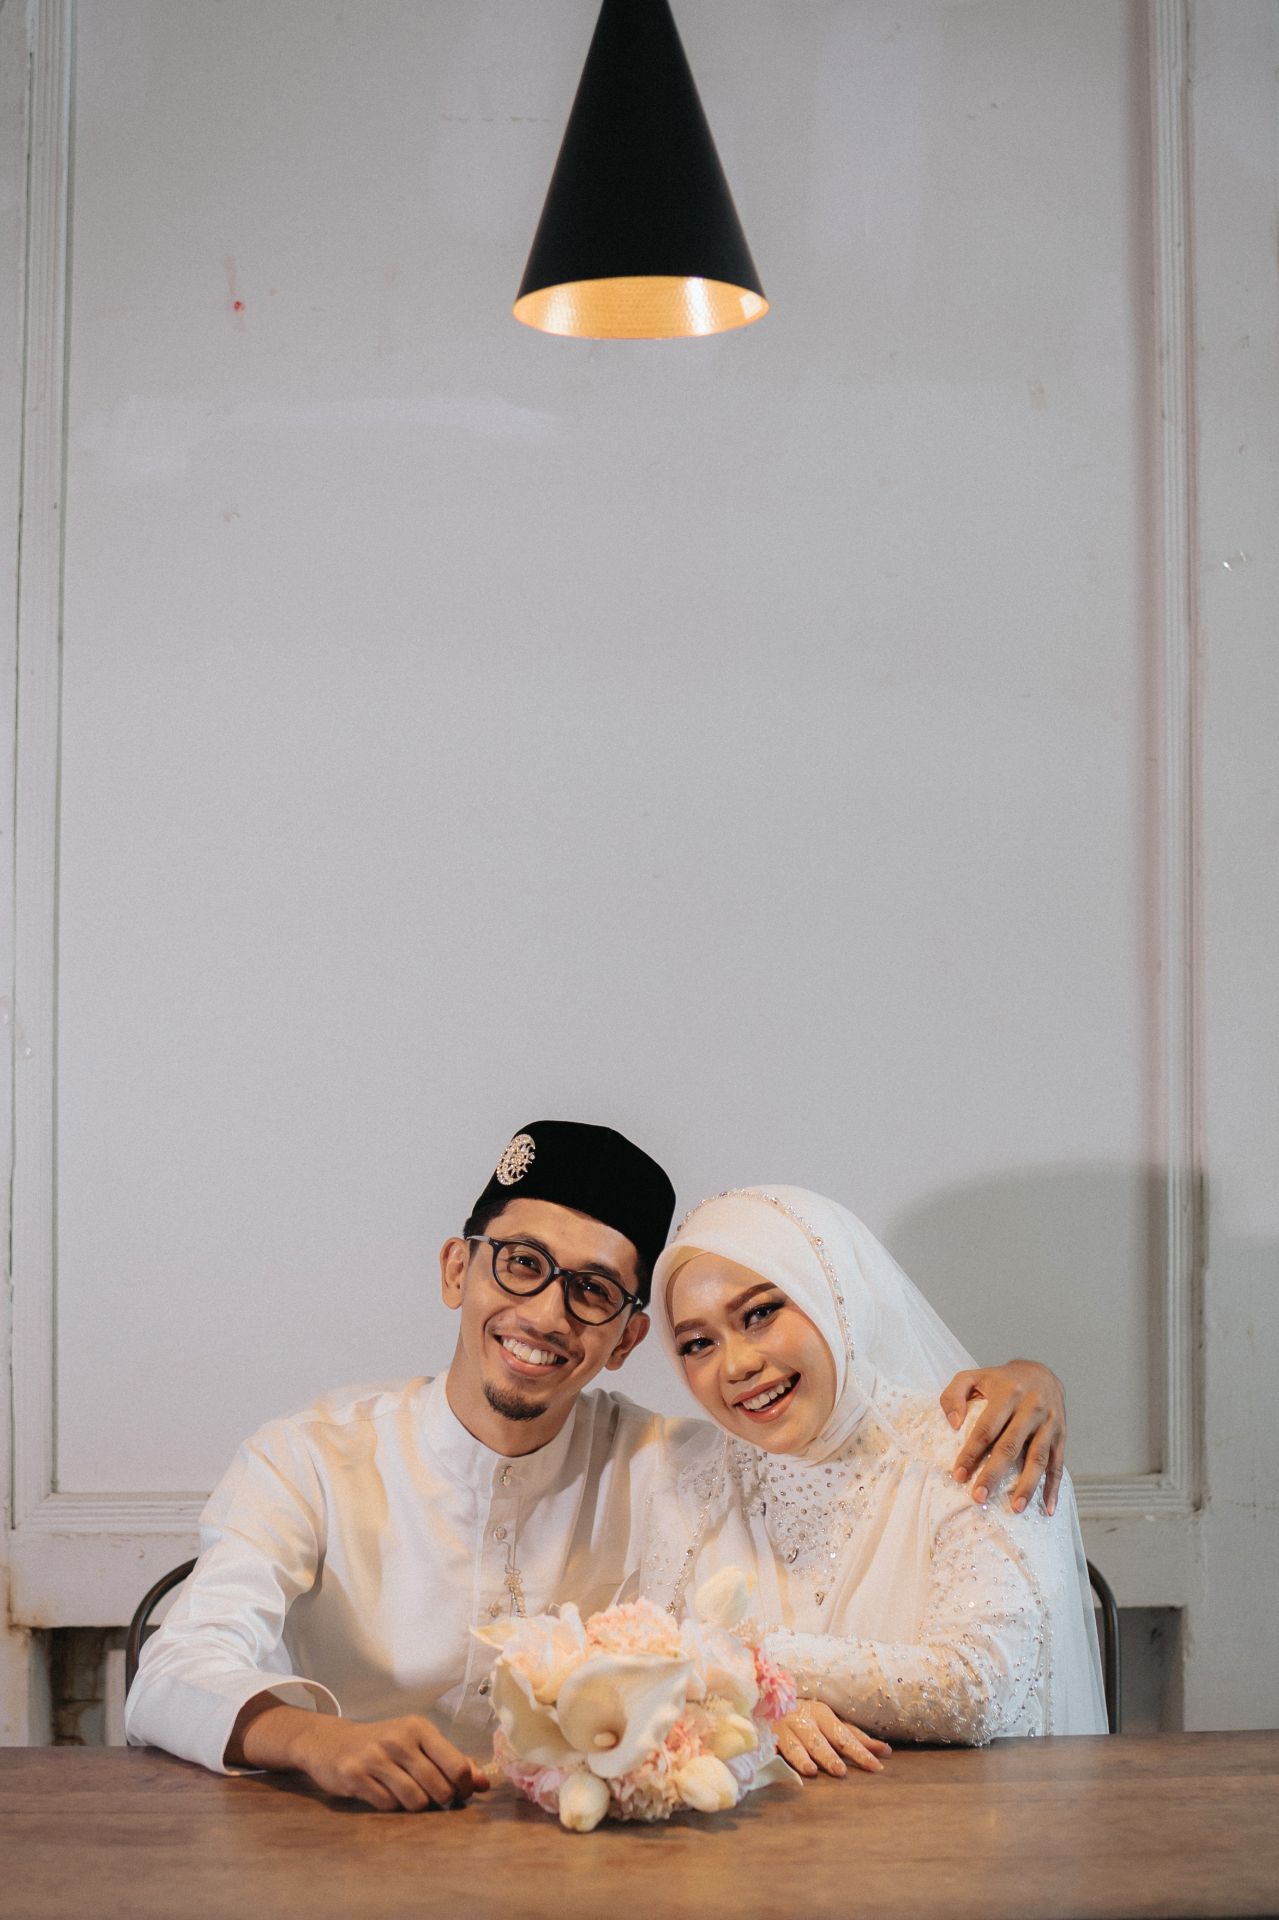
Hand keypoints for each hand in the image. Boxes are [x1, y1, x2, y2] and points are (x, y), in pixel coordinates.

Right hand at [232, 1699, 489, 1810]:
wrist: (331, 1742)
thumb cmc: (384, 1745)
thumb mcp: (418, 1743)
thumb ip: (452, 1761)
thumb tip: (484, 1784)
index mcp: (419, 1727)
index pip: (457, 1766)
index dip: (464, 1787)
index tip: (459, 1793)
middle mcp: (398, 1739)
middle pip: (438, 1788)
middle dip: (441, 1801)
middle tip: (433, 1798)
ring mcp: (375, 1757)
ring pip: (415, 1800)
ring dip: (416, 1806)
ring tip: (408, 1795)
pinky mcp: (355, 1776)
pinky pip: (387, 1805)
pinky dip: (391, 1807)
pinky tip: (384, 1794)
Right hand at [773, 1702, 890, 1777]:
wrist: (766, 1702)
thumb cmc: (807, 1718)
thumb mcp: (831, 1724)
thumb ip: (856, 1738)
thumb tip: (886, 1752)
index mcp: (822, 1714)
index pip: (845, 1735)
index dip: (860, 1750)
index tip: (877, 1767)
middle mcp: (803, 1719)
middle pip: (820, 1740)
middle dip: (829, 1755)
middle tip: (840, 1771)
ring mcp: (783, 1729)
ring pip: (794, 1744)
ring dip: (802, 1757)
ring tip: (812, 1771)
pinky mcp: (767, 1738)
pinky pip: (772, 1749)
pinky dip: (778, 1757)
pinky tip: (781, 1767)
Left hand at [939, 1359, 1065, 1514]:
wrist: (1042, 1373)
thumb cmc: (1000, 1381)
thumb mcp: (973, 1377)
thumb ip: (954, 1394)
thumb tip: (953, 1424)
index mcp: (1008, 1393)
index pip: (986, 1427)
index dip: (972, 1452)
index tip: (959, 1475)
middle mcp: (1031, 1407)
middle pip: (1011, 1446)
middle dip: (994, 1474)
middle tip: (979, 1497)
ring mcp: (1050, 1423)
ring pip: (1038, 1458)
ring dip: (1027, 1485)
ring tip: (1015, 1508)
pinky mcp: (1062, 1435)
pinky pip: (1058, 1464)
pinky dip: (1054, 1487)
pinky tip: (1047, 1508)